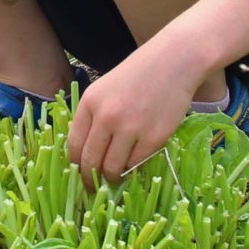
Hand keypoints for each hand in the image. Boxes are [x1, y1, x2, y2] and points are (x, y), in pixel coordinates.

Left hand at [66, 44, 207, 184]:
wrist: (174, 61)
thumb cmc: (138, 73)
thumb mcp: (105, 88)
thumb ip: (93, 116)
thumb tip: (85, 151)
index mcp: (90, 103)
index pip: (74, 144)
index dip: (75, 164)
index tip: (78, 173)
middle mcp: (107, 117)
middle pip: (91, 161)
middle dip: (90, 178)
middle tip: (92, 186)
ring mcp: (131, 128)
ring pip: (113, 168)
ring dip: (112, 176)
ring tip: (115, 176)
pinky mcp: (154, 138)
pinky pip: (136, 163)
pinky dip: (133, 168)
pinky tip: (134, 164)